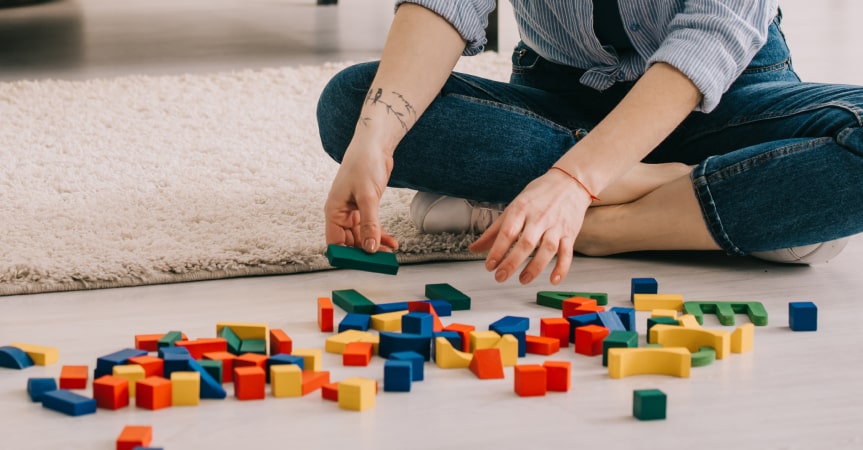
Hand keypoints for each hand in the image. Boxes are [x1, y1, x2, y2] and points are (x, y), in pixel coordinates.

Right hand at [324, 143, 398, 252]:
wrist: (374, 146)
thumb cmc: (364, 165)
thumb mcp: (368, 196)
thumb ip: (369, 224)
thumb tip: (369, 248)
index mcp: (333, 211)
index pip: (335, 242)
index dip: (346, 255)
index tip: (362, 264)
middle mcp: (341, 214)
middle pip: (349, 242)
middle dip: (363, 253)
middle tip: (381, 262)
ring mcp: (353, 212)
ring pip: (362, 236)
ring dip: (374, 245)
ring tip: (390, 254)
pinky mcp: (365, 208)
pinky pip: (371, 227)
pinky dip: (380, 235)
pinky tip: (392, 243)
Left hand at [468, 169, 592, 284]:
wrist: (570, 182)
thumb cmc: (539, 194)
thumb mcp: (514, 206)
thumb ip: (494, 230)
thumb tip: (474, 248)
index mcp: (522, 208)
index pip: (508, 232)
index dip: (497, 251)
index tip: (489, 266)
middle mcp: (539, 217)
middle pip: (526, 243)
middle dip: (512, 263)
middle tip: (500, 277)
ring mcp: (556, 226)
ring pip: (547, 250)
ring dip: (535, 268)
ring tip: (522, 280)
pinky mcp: (570, 233)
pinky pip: (567, 253)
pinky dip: (562, 268)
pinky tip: (553, 279)